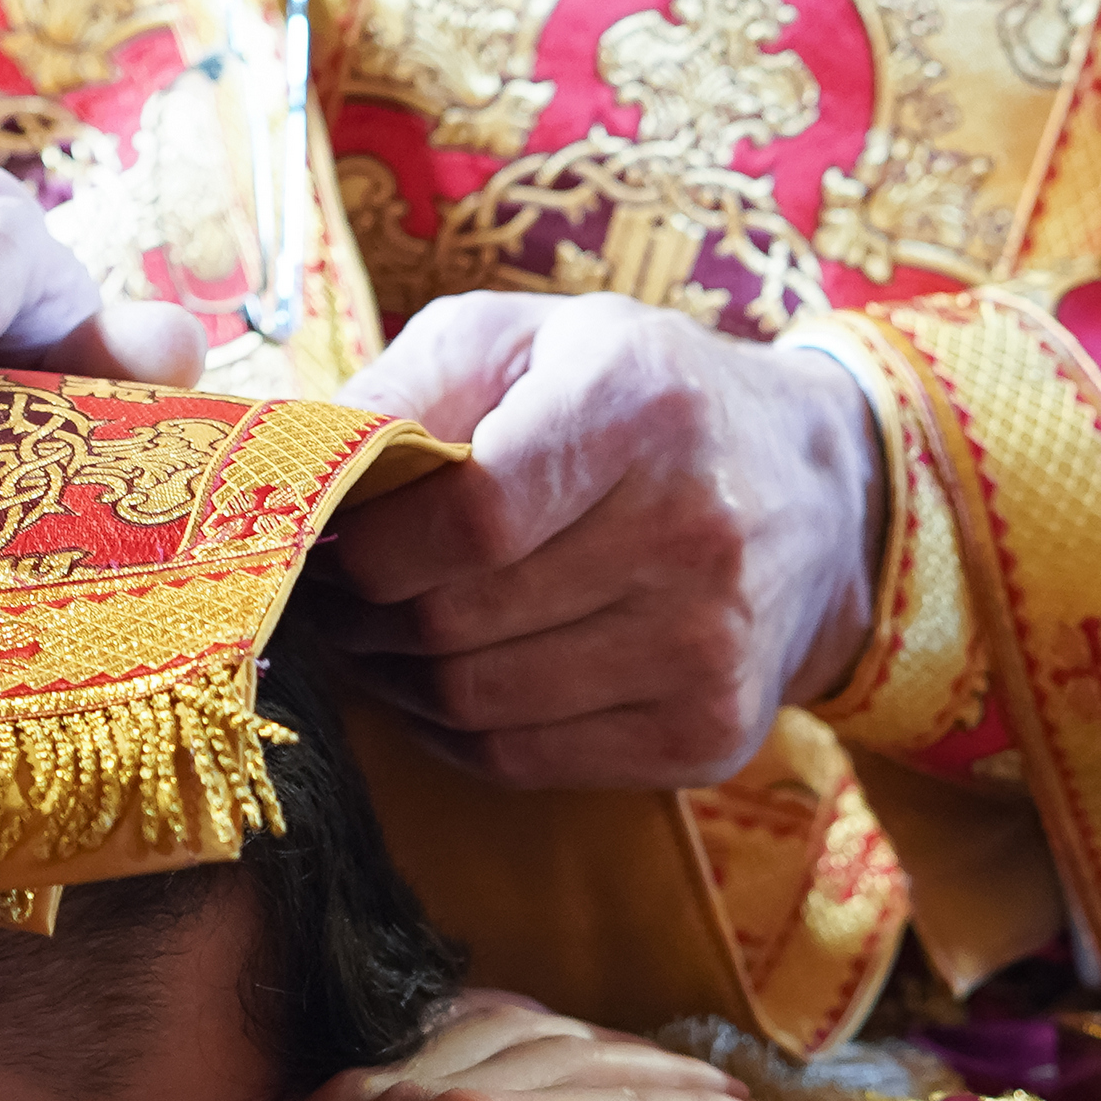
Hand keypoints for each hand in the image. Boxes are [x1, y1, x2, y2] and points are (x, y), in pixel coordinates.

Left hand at [319, 292, 887, 789]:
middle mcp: (696, 531)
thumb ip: (402, 390)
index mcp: (642, 408)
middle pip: (457, 619)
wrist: (815, 495)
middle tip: (336, 589)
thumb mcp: (524, 340)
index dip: (370, 542)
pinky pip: (519, 759)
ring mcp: (711, 647)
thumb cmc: (633, 401)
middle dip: (364, 613)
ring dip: (397, 676)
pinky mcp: (707, 734)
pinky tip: (454, 674)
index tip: (332, 533)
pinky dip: (455, 728)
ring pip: (474, 702)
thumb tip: (285, 469)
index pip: (469, 515)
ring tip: (387, 628)